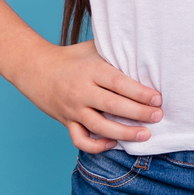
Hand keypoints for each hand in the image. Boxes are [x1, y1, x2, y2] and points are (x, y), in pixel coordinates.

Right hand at [12, 40, 163, 153]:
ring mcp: (73, 109)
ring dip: (124, 133)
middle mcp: (81, 91)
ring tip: (145, 135)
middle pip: (113, 106)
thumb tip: (147, 52)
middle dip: (139, 113)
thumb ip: (117, 52)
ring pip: (99, 126)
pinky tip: (112, 143)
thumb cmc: (73, 58)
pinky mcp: (66, 121)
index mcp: (91, 71)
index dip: (140, 93)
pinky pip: (80, 140)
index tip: (158, 99)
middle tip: (158, 117)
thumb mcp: (94, 48)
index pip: (119, 83)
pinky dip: (96, 146)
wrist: (35, 68)